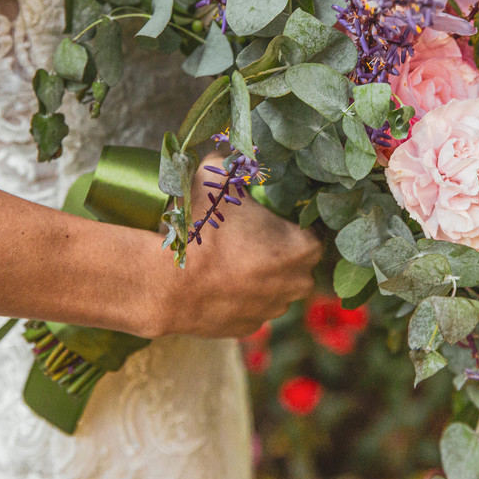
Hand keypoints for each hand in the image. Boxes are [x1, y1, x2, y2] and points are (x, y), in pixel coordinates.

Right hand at [148, 155, 320, 338]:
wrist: (166, 284)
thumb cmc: (199, 229)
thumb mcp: (214, 177)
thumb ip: (230, 159)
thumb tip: (232, 149)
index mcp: (303, 248)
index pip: (313, 230)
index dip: (292, 219)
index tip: (272, 213)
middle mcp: (297, 283)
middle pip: (298, 261)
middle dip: (280, 248)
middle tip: (250, 233)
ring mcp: (273, 310)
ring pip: (276, 286)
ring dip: (262, 273)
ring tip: (231, 256)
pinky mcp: (248, 329)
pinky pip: (252, 306)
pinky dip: (241, 295)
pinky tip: (219, 280)